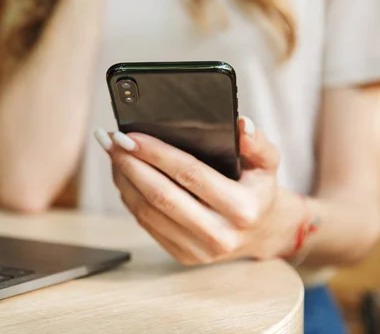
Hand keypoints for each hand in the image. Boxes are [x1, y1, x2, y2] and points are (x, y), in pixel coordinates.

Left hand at [95, 118, 303, 264]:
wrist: (261, 232)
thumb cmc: (258, 189)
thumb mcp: (268, 163)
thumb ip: (257, 142)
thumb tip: (239, 123)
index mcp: (242, 209)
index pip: (190, 174)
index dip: (156, 153)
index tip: (132, 134)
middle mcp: (220, 235)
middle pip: (161, 195)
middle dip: (131, 164)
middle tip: (112, 140)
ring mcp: (199, 250)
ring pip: (147, 211)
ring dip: (124, 180)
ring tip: (113, 154)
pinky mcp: (182, 255)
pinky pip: (146, 224)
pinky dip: (129, 197)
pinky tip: (123, 175)